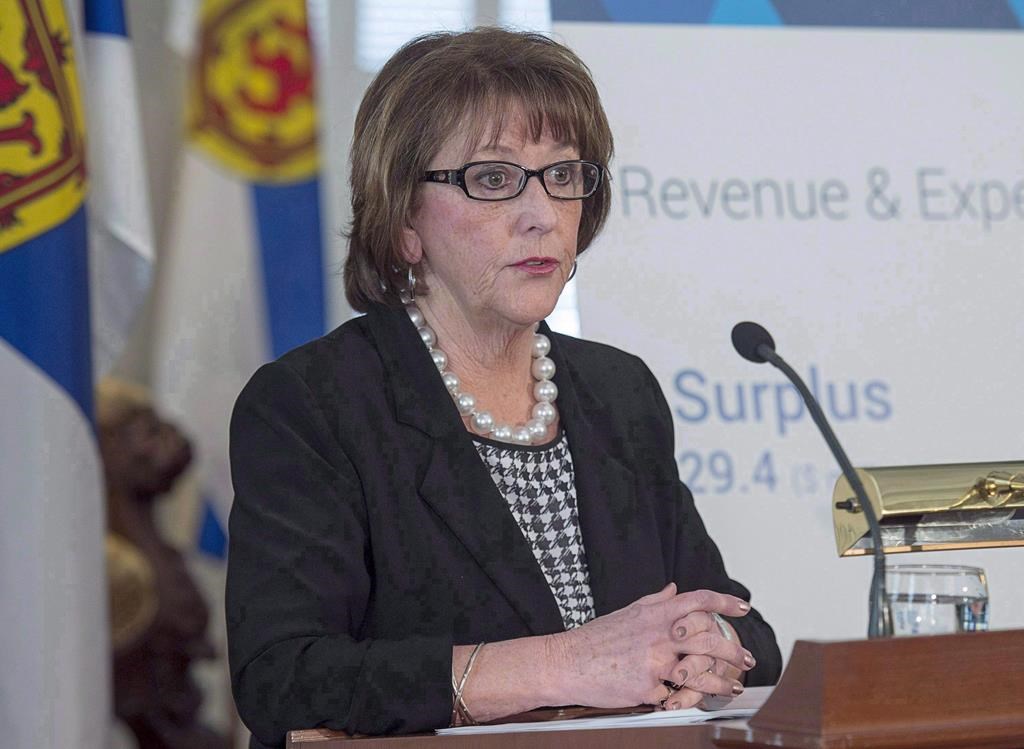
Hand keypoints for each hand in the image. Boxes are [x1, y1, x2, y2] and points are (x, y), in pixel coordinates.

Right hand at [546, 583, 754, 708]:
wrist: (567, 663)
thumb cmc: (595, 639)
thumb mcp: (627, 612)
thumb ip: (655, 602)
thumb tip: (674, 590)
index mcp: (655, 615)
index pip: (698, 601)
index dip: (724, 602)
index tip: (742, 608)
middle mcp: (658, 636)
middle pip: (709, 638)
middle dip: (733, 650)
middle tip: (746, 658)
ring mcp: (654, 663)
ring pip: (700, 673)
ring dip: (720, 682)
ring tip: (730, 687)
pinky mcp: (647, 689)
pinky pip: (673, 696)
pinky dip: (680, 699)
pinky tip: (687, 701)